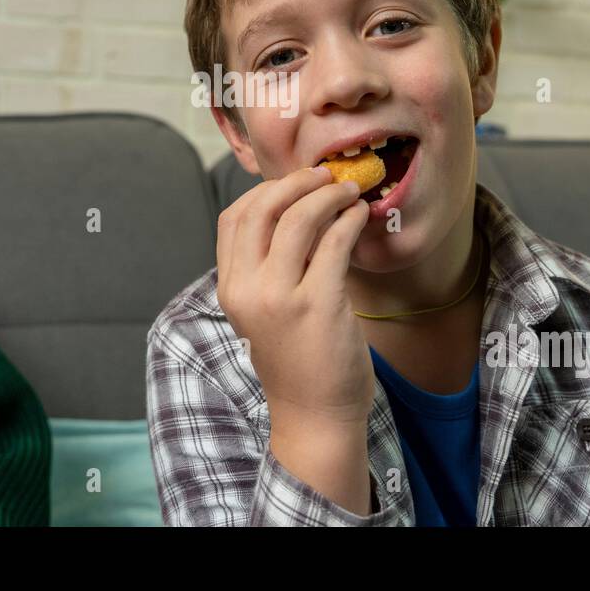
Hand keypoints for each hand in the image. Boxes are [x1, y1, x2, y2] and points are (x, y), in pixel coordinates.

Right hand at [216, 166, 374, 429]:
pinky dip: (349, 220)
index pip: (233, 217)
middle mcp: (247, 289)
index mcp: (229, 288)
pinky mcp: (318, 305)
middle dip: (296, 182)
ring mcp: (280, 297)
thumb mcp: (263, 310)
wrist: (314, 415)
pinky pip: (334, 242)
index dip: (265, 190)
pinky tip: (359, 218)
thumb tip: (298, 209)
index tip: (295, 184)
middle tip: (325, 175)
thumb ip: (270, 266)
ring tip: (349, 192)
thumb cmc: (297, 359)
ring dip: (328, 195)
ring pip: (299, 218)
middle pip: (261, 208)